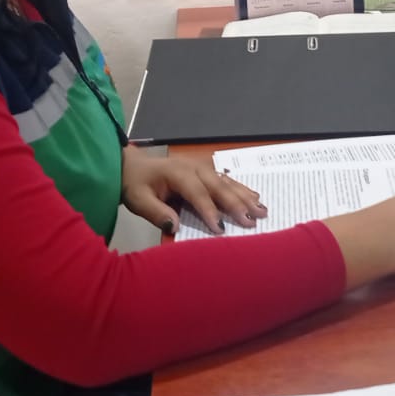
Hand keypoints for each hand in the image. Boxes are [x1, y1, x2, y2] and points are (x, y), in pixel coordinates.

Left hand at [120, 148, 267, 234]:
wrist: (133, 166)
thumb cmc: (136, 184)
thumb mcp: (138, 200)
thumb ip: (156, 212)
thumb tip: (176, 225)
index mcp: (178, 173)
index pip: (197, 193)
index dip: (210, 211)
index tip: (221, 229)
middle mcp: (194, 167)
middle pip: (219, 186)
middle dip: (237, 204)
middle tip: (253, 220)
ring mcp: (202, 167)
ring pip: (227, 182)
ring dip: (245, 196)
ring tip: (262, 210)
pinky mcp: (207, 171)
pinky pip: (227, 180)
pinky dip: (242, 190)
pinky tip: (255, 198)